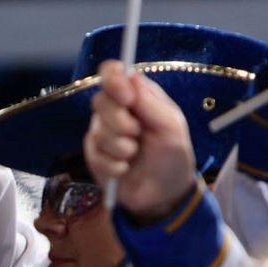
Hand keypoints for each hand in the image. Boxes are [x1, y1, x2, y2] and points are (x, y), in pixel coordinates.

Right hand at [84, 63, 199, 223]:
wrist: (165, 194)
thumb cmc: (172, 156)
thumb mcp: (172, 126)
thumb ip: (151, 103)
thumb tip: (130, 77)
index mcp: (135, 96)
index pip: (112, 73)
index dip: (112, 79)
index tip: (125, 96)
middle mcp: (115, 110)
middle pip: (100, 101)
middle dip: (120, 121)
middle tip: (137, 134)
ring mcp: (102, 133)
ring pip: (98, 131)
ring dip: (121, 147)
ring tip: (135, 155)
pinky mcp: (95, 157)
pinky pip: (96, 155)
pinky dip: (114, 165)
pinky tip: (126, 169)